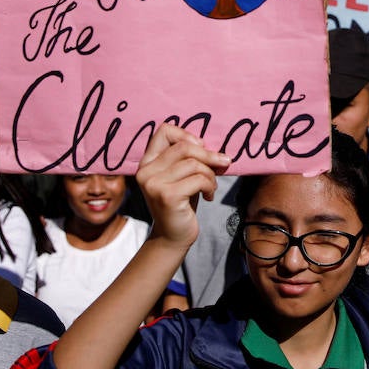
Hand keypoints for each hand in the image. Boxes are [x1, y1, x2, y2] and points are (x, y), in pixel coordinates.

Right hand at [135, 125, 229, 247]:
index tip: (201, 148)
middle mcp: (145, 171)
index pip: (164, 131)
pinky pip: (199, 179)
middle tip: (223, 164)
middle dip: (209, 155)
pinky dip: (210, 186)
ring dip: (211, 174)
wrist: (173, 236)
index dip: (187, 135)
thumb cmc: (181, 202)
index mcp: (147, 162)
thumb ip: (187, 157)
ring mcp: (154, 184)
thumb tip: (210, 144)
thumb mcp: (181, 175)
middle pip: (184, 147)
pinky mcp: (167, 196)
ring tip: (211, 186)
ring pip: (194, 163)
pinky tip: (209, 196)